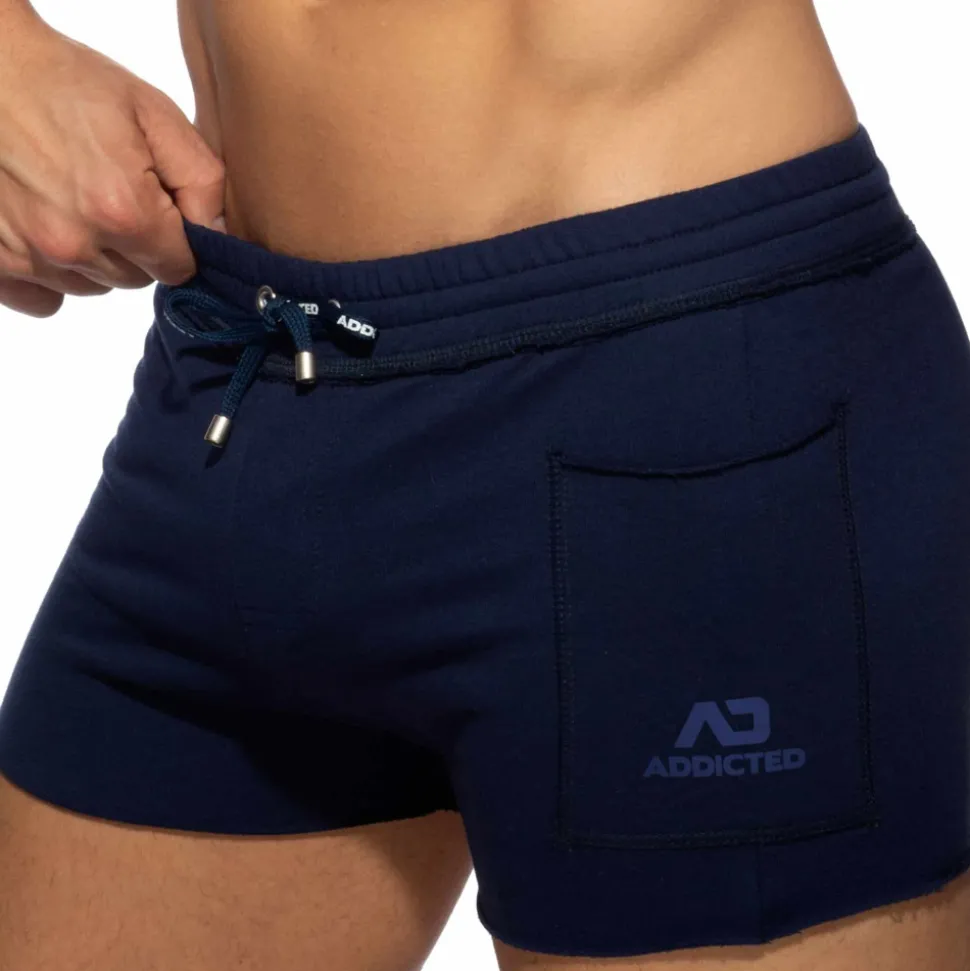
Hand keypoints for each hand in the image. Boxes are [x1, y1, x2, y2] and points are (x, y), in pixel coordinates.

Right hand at [0, 19, 224, 315]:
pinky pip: (43, 299)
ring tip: (72, 199)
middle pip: (135, 278)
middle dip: (136, 245)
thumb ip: (201, 182)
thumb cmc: (66, 82)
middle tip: (111, 191)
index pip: (179, 268)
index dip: (177, 239)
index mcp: (123, 213)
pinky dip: (50, 275)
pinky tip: (45, 230)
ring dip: (93, 257)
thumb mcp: (154, 115)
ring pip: (91, 286)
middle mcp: (74, 244)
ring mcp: (28, 257)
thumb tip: (220, 236)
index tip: (161, 209)